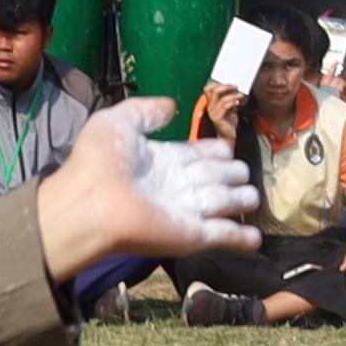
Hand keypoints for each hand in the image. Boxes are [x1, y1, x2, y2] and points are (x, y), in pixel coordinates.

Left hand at [28, 97, 254, 289]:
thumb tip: (173, 106)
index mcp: (162, 160)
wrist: (92, 201)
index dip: (214, 150)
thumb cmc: (101, 160)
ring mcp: (185, 211)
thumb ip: (147, 110)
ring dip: (239, 199)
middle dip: (232, 173)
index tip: (225, 148)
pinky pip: (222, 236)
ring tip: (252, 197)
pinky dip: (240, 238)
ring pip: (223, 203)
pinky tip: (254, 238)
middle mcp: (176, 185)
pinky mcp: (191, 235)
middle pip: (215, 176)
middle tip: (242, 171)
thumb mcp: (119, 120)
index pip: (198, 153)